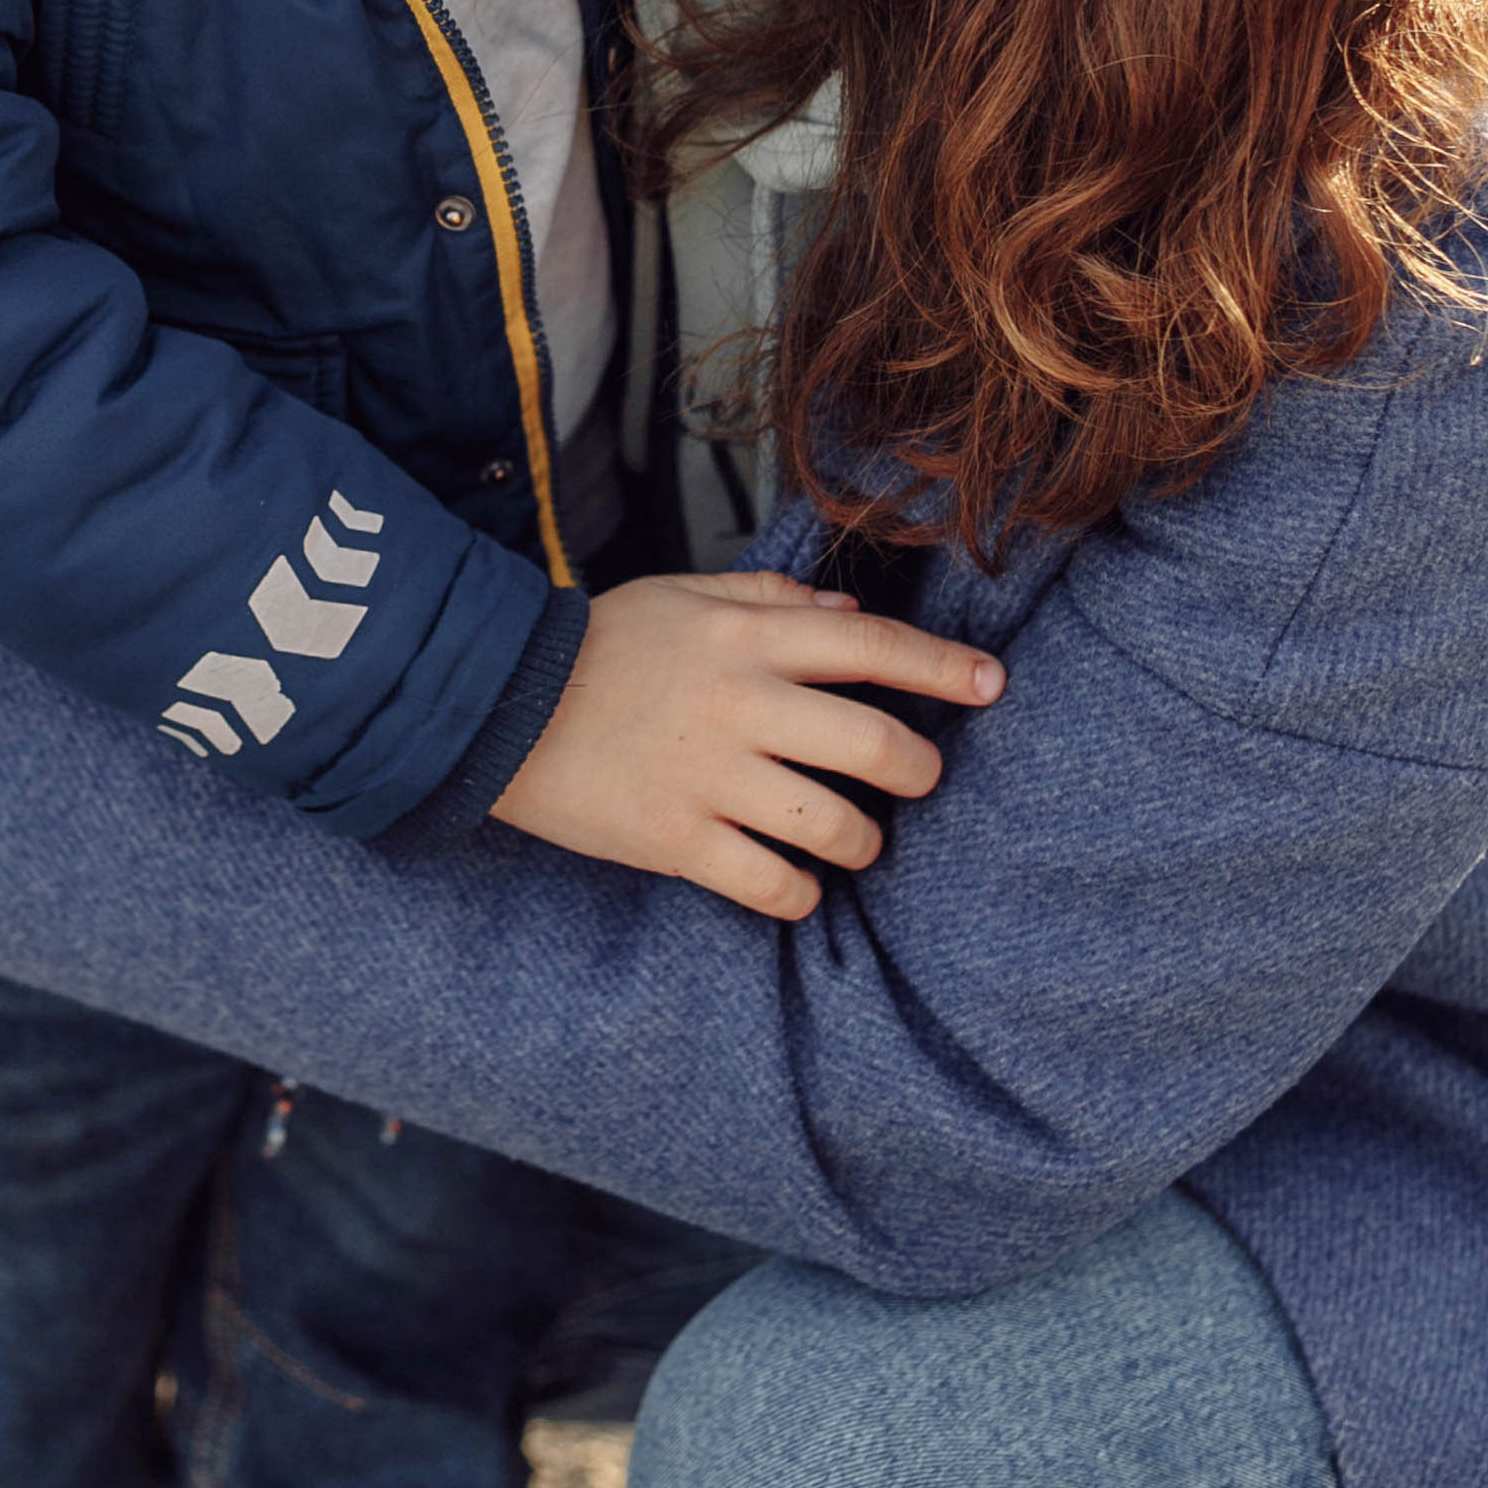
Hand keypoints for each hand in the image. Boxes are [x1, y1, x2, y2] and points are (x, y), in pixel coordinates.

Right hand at [488, 567, 1004, 919]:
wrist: (495, 701)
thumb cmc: (597, 644)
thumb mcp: (681, 594)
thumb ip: (766, 596)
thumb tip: (844, 611)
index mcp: (744, 635)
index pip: (868, 643)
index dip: (941, 666)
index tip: (992, 684)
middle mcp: (739, 702)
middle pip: (874, 743)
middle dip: (919, 770)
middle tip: (919, 778)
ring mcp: (708, 774)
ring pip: (835, 825)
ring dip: (866, 841)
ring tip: (859, 841)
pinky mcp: (675, 837)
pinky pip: (769, 883)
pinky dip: (798, 894)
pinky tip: (796, 885)